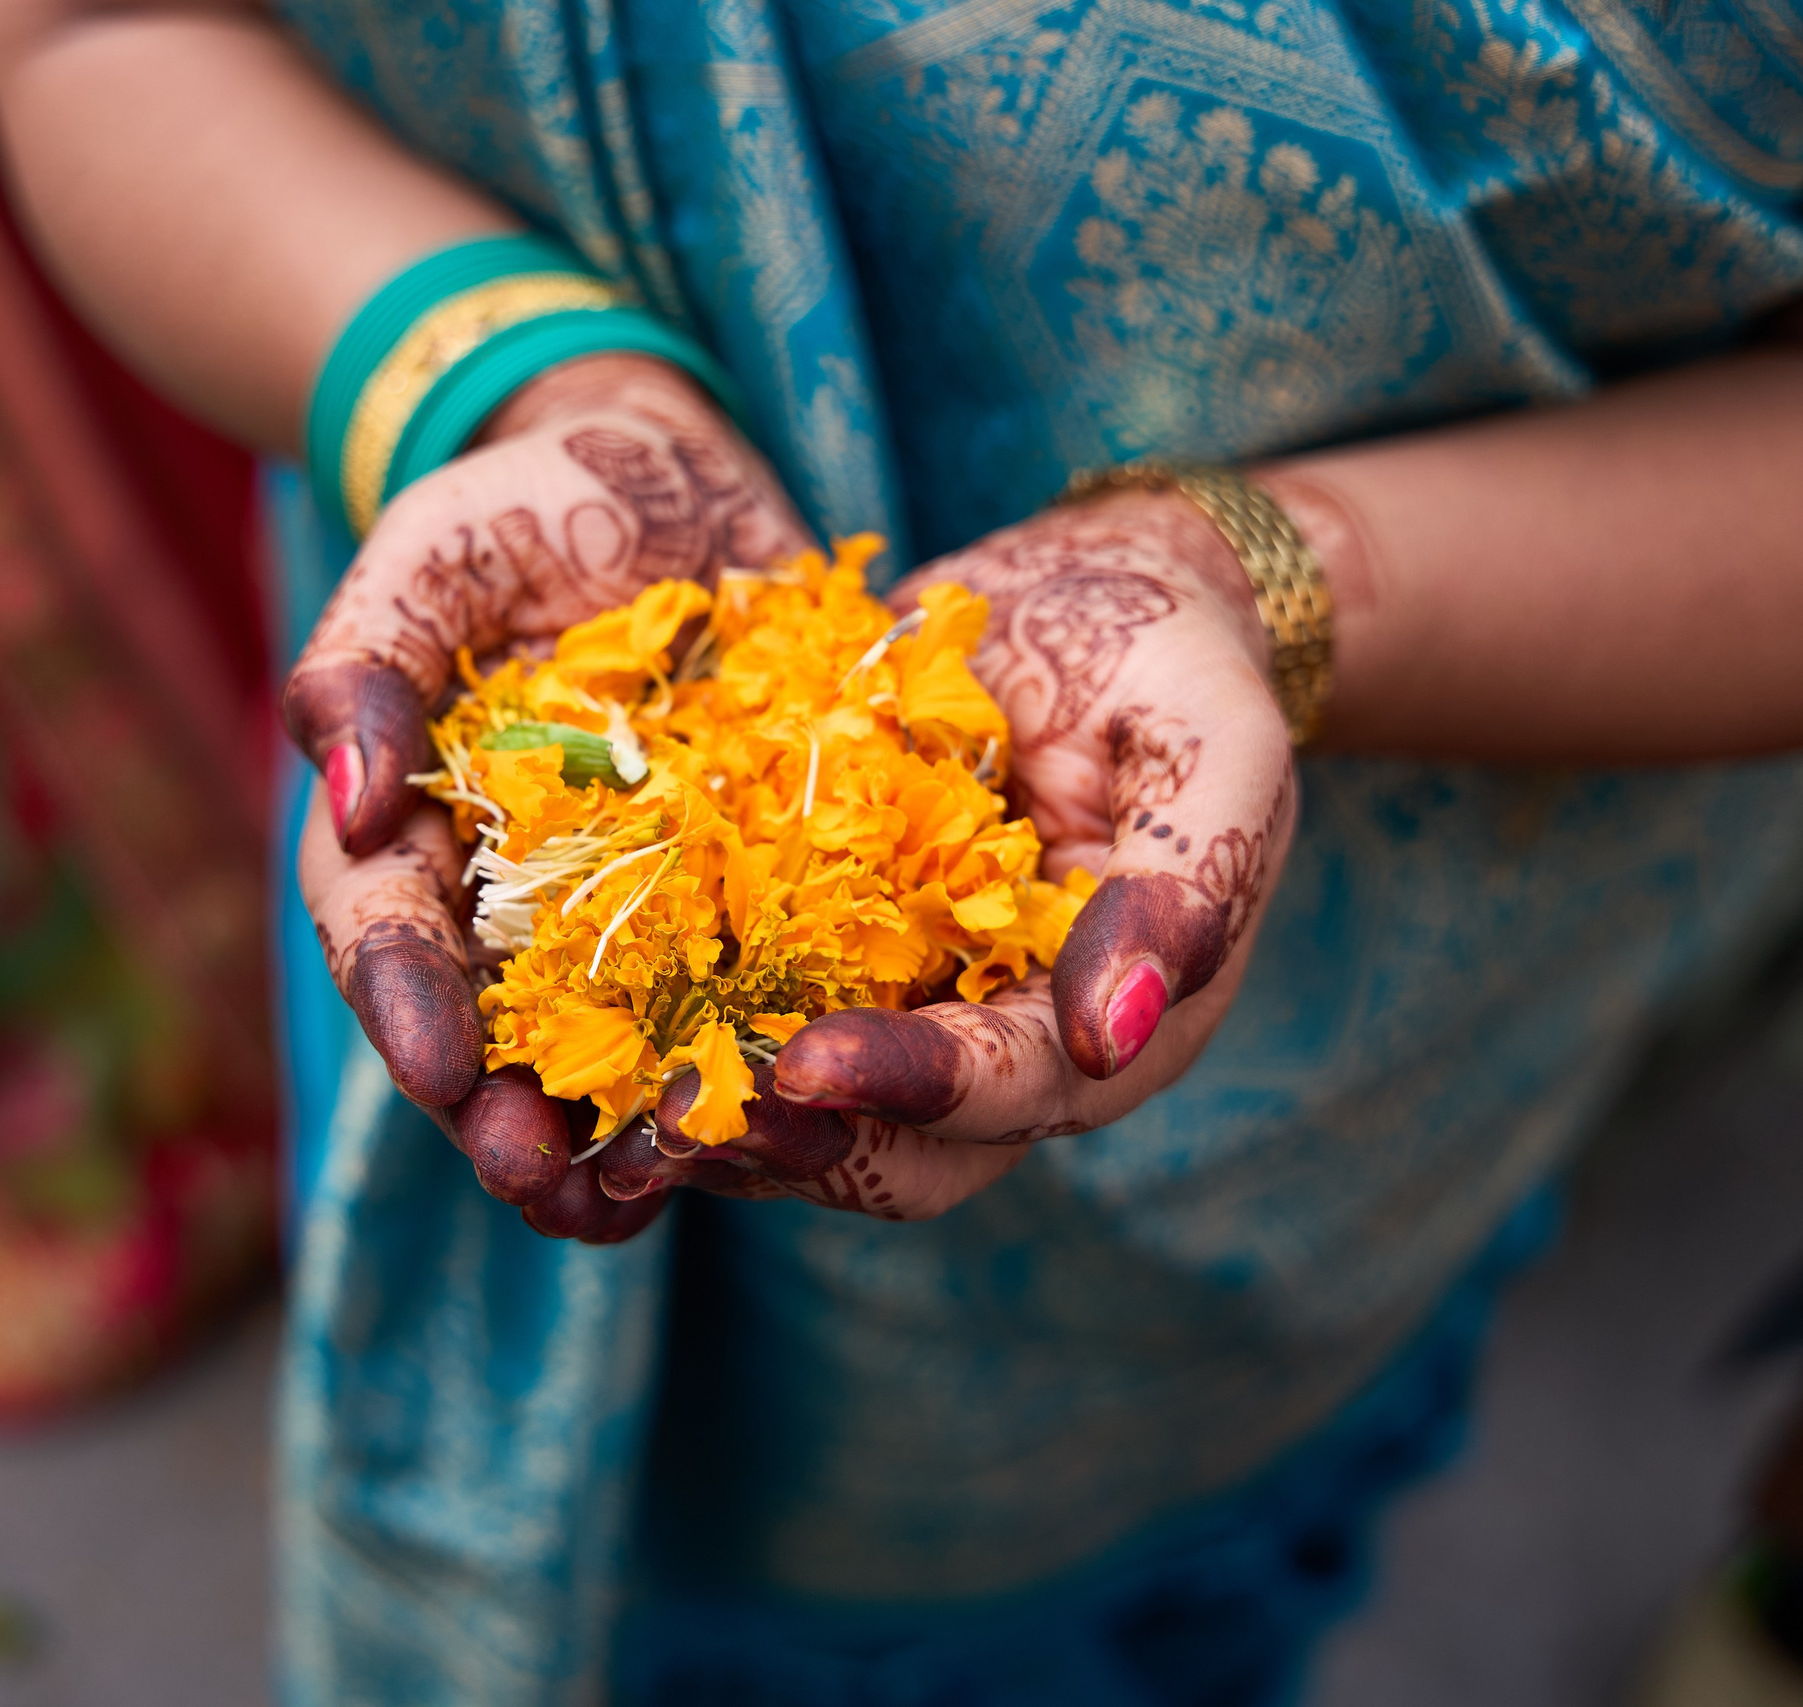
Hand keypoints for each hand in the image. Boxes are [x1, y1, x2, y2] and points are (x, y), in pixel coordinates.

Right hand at [286, 354, 847, 1241]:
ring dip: (623, 1138)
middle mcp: (513, 907)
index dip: (404, 998)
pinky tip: (788, 1132)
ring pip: (610, 1060)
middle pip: (488, 1038)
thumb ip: (372, 658)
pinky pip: (746, 1011)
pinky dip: (758, 1075)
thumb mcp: (437, 550)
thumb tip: (340, 791)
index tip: (438, 1064)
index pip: (389, 929)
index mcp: (416, 834)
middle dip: (505, 1118)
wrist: (677, 489)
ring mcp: (630, 923)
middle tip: (540, 1178)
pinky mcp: (743, 913)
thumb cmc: (529, 508)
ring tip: (652, 1197)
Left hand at [598, 492, 1298, 1220]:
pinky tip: (583, 1031)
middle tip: (672, 1119)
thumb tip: (1118, 1035)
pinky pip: (746, 1032)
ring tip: (606, 1108)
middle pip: (898, 1158)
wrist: (1104, 599)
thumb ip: (1192, 884)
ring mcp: (912, 1017)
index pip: (1012, 1092)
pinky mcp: (828, 966)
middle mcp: (1006, 1052)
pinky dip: (673, 1043)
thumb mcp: (1219, 745)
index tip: (808, 1063)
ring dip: (711, 1127)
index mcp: (1114, 1026)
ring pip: (808, 1125)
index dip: (913, 1090)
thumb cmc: (1177, 666)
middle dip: (788, 1145)